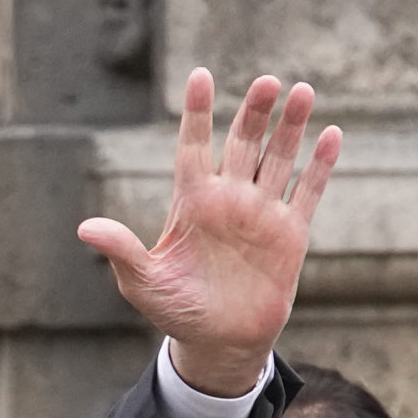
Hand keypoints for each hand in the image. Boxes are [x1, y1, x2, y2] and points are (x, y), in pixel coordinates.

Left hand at [78, 68, 340, 396]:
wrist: (218, 341)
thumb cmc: (175, 310)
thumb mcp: (143, 282)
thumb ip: (121, 251)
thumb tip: (84, 228)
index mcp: (192, 203)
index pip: (193, 147)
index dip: (197, 113)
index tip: (200, 76)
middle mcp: (228, 199)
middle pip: (243, 144)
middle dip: (254, 113)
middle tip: (267, 82)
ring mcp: (262, 212)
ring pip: (279, 158)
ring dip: (290, 127)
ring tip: (301, 92)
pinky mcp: (290, 232)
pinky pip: (308, 191)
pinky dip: (320, 166)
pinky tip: (332, 135)